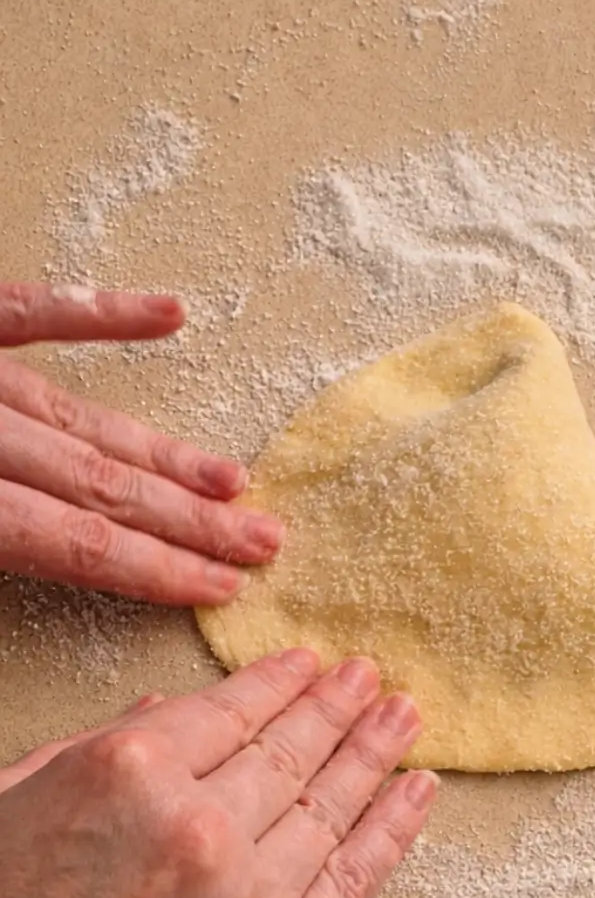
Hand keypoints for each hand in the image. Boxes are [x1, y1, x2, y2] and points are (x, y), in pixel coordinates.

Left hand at [0, 281, 282, 603]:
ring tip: (235, 481)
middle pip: (100, 485)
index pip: (75, 543)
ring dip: (167, 452)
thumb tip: (41, 563)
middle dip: (190, 520)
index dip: (153, 568)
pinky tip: (170, 316)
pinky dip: (104, 313)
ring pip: (82, 418)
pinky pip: (31, 313)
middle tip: (261, 540)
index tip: (217, 585)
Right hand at [0, 652, 435, 897]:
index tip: (310, 665)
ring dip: (375, 755)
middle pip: (289, 752)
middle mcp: (199, 830)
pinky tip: (417, 794)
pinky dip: (393, 831)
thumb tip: (167, 708)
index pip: (227, 712)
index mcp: (125, 776)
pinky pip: (355, 882)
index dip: (276, 683)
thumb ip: (92, 751)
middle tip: (368, 677)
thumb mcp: (8, 813)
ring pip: (331, 809)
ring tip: (404, 719)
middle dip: (336, 708)